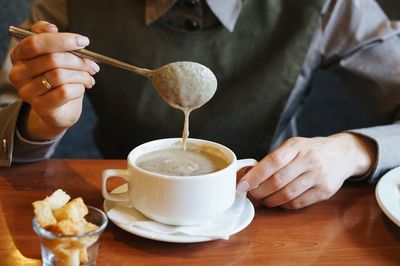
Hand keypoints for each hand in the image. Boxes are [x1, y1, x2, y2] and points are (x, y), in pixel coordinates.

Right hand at [8, 21, 99, 140]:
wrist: (59, 109)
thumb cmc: (58, 79)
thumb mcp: (55, 56)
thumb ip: (52, 40)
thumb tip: (51, 28)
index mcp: (19, 55)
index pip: (36, 42)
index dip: (62, 40)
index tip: (84, 42)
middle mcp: (18, 73)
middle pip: (52, 59)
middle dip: (79, 61)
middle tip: (93, 65)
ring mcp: (27, 91)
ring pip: (60, 76)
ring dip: (82, 75)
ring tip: (89, 78)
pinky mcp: (41, 106)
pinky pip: (65, 92)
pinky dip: (79, 88)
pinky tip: (82, 89)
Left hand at [237, 133, 375, 208]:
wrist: (342, 154)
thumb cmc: (310, 150)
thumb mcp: (293, 146)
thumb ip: (273, 158)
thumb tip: (249, 175)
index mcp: (296, 146)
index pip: (272, 162)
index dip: (254, 175)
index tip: (242, 185)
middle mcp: (309, 160)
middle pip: (277, 181)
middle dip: (259, 191)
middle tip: (251, 194)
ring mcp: (318, 176)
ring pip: (287, 195)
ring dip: (270, 201)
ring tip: (263, 199)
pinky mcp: (325, 191)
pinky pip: (298, 203)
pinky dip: (284, 205)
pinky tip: (279, 201)